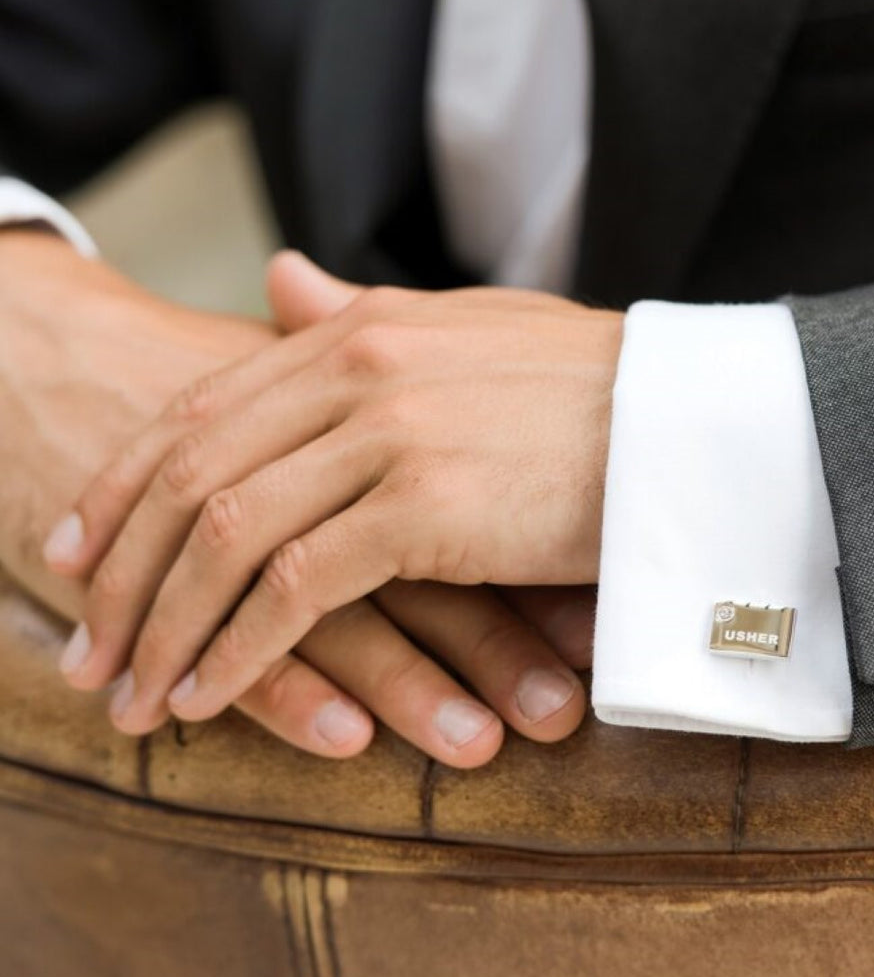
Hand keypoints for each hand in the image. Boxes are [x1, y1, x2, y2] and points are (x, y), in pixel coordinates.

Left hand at [34, 243, 595, 762]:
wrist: (691, 419)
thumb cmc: (589, 387)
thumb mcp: (465, 330)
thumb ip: (359, 313)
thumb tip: (279, 280)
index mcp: (356, 330)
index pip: (201, 410)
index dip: (124, 487)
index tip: (79, 552)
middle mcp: (357, 369)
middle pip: (195, 475)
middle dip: (122, 572)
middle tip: (86, 648)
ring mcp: (388, 434)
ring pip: (230, 535)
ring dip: (168, 626)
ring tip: (131, 693)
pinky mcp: (427, 506)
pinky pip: (299, 587)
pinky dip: (242, 647)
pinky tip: (209, 696)